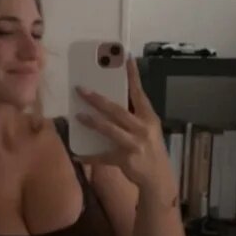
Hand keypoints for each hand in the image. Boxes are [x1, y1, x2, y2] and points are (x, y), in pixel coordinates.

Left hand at [75, 56, 175, 194]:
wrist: (158, 178)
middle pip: (117, 110)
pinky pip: (103, 157)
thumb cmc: (151, 149)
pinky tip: (77, 155)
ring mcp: (134, 144)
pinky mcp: (125, 160)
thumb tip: (109, 102)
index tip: (126, 58)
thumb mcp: (148, 129)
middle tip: (81, 89)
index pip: (139, 93)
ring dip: (92, 122)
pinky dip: (90, 157)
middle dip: (98, 100)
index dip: (132, 76)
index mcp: (149, 117)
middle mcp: (143, 128)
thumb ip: (133, 116)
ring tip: (77, 115)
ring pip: (110, 130)